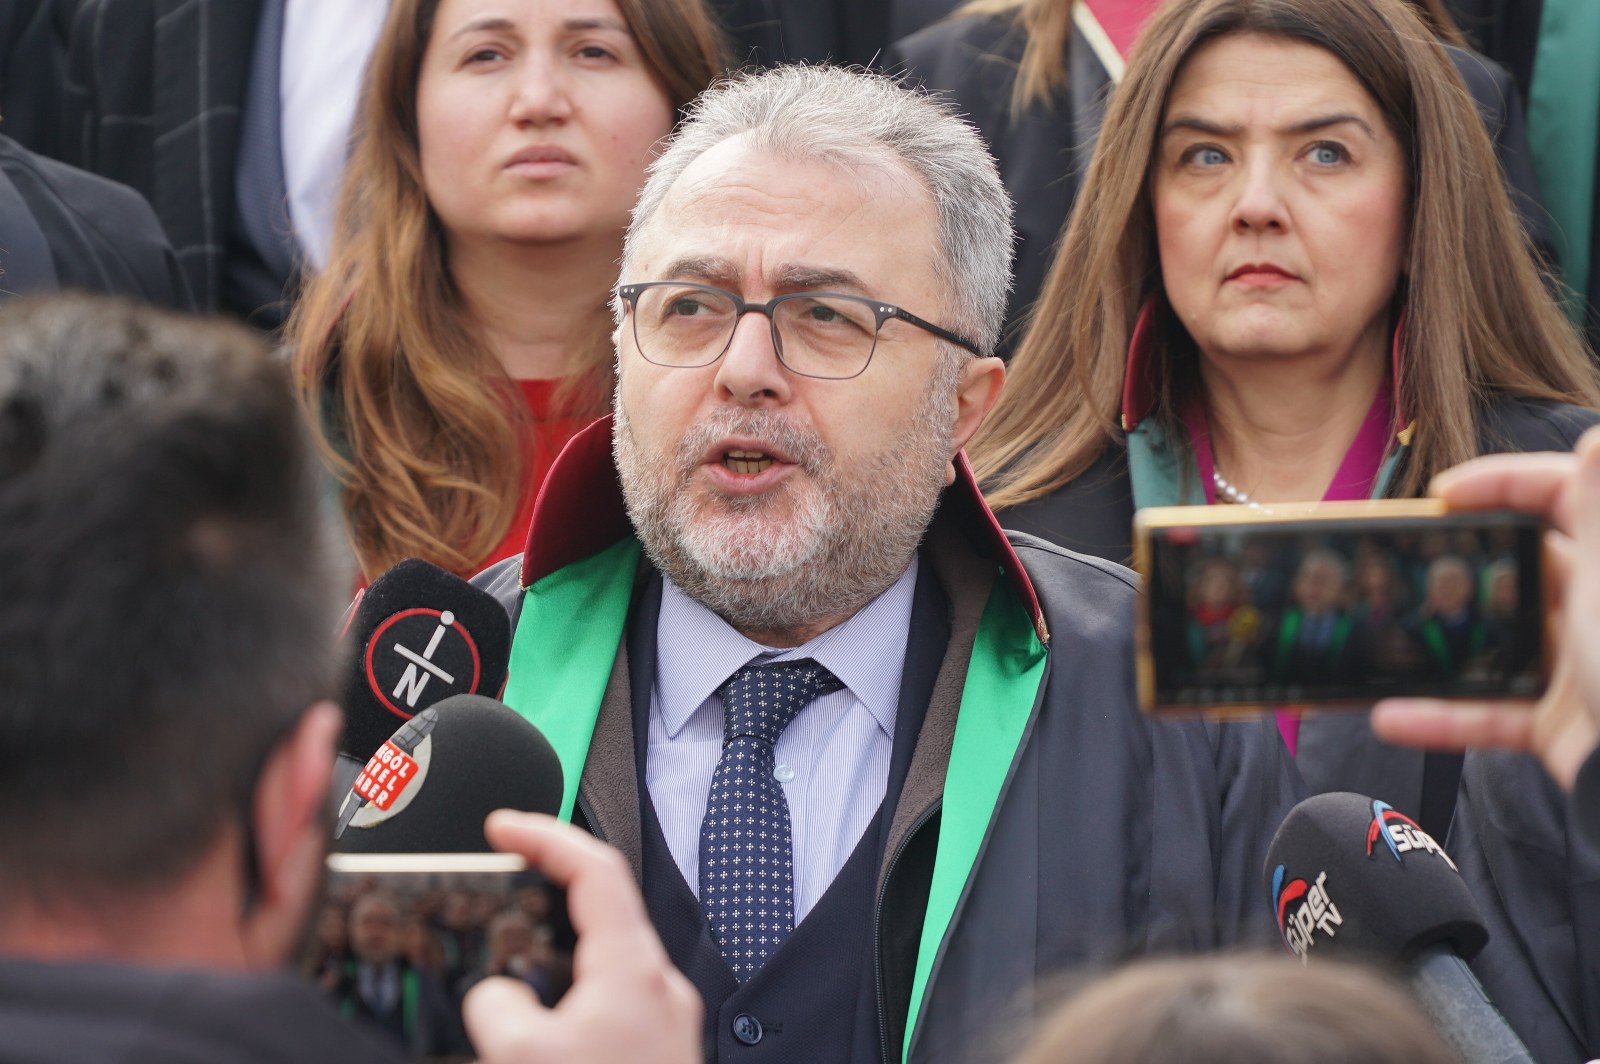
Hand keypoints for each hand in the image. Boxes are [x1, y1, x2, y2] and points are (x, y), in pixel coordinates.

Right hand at [462, 812, 701, 1063]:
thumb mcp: (522, 1057)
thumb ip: (496, 1005)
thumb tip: (497, 995)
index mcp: (633, 971)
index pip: (595, 870)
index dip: (547, 836)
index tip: (504, 827)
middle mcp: (659, 987)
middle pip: (603, 908)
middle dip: (550, 887)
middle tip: (505, 878)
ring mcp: (664, 1018)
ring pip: (606, 958)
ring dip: (560, 947)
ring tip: (514, 954)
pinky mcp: (658, 1047)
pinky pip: (611, 999)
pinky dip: (573, 990)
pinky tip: (545, 1016)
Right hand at [1370, 428, 1599, 788]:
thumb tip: (1599, 434)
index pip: (1565, 494)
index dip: (1505, 482)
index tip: (1445, 494)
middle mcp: (1598, 609)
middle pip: (1524, 565)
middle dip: (1462, 561)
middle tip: (1408, 561)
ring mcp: (1580, 670)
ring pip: (1500, 643)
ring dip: (1441, 645)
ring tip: (1388, 634)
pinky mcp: (1561, 726)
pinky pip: (1492, 714)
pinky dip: (1442, 717)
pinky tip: (1392, 713)